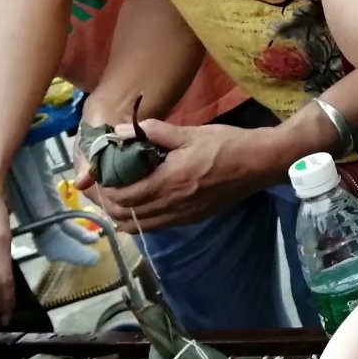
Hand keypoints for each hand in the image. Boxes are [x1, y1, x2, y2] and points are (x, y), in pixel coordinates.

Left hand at [81, 120, 276, 232]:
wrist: (259, 164)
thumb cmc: (226, 144)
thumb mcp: (189, 132)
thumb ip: (153, 132)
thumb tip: (120, 131)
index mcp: (169, 181)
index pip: (122, 195)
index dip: (104, 188)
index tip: (98, 172)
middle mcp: (172, 205)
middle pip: (125, 216)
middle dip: (107, 202)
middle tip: (102, 184)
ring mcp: (181, 216)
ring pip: (137, 227)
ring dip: (121, 214)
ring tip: (116, 194)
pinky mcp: (189, 219)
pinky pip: (154, 226)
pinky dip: (139, 218)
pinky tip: (140, 201)